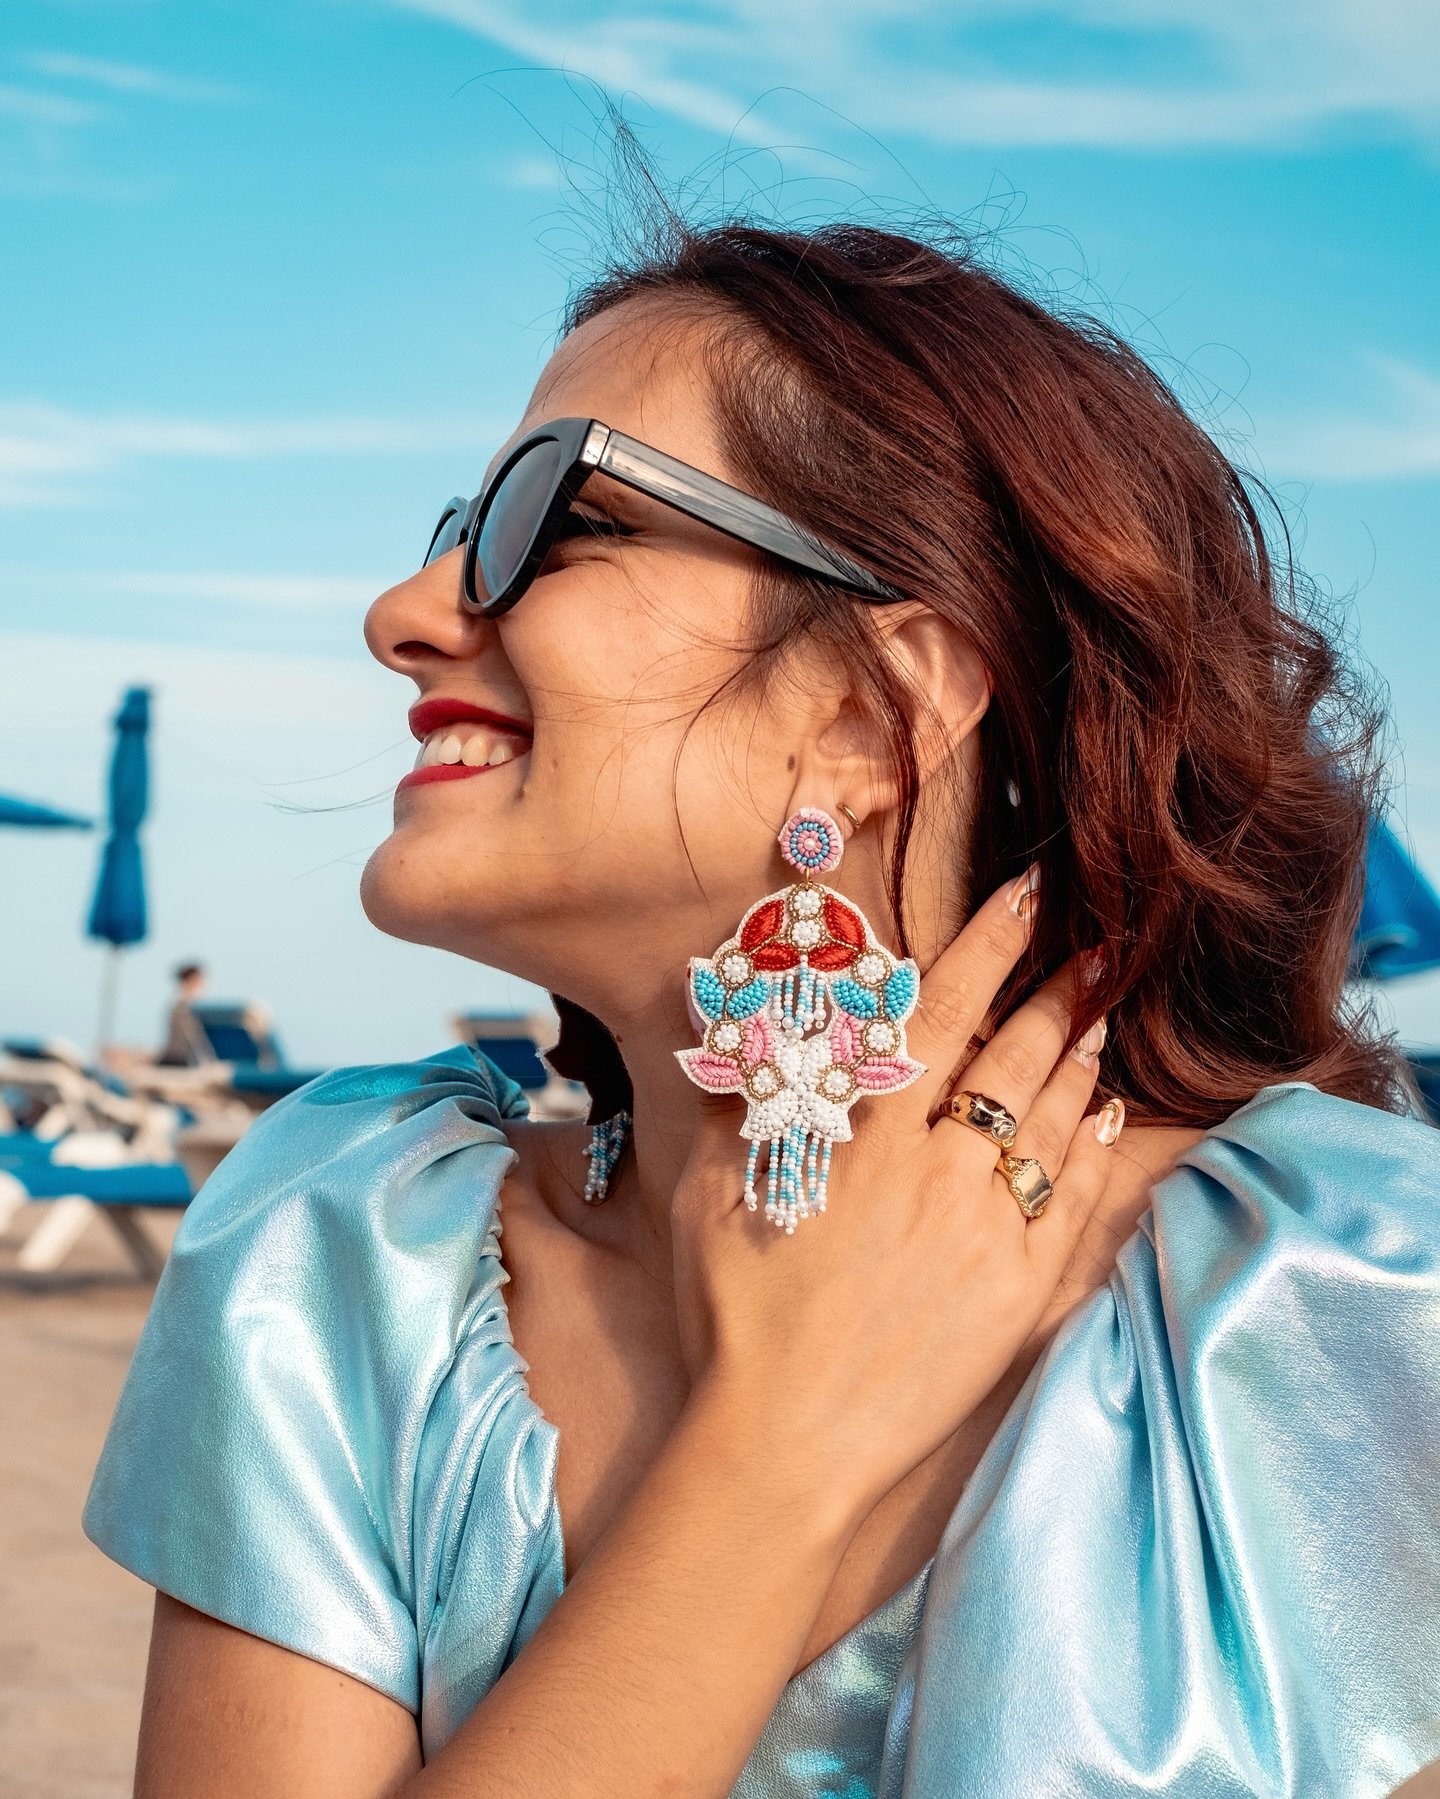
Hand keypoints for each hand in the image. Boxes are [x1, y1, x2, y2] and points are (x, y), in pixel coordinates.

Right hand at [668, 870, 1118, 1526]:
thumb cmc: (737, 1315)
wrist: (787, 1445)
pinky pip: (1078, 1211)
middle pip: (1015, 1061)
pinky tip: (1106, 1123)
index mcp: (866, 1140)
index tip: (1028, 897)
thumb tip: (746, 1020)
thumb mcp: (709, 1195)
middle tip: (1101, 945)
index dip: (987, 948)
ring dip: (1082, 1061)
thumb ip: (738, 1100)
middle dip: (1061, 992)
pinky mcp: (1021, 1300)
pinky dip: (1096, 1158)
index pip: (941, 1018)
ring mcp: (990, 1239)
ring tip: (1105, 1014)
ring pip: (1054, 1128)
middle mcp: (939, 1176)